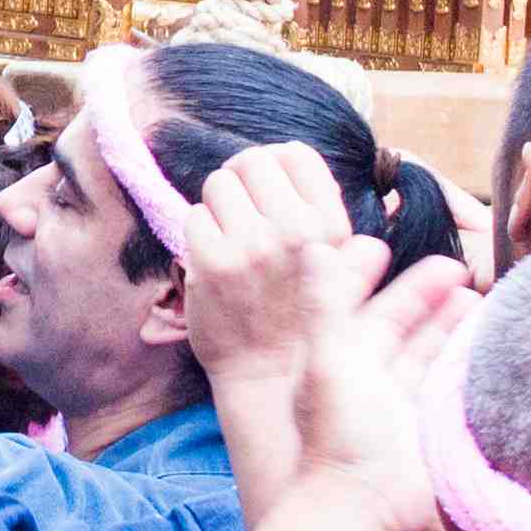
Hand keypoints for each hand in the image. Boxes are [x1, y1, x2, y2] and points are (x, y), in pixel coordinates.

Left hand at [173, 144, 365, 398]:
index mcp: (332, 226)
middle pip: (251, 160)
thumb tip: (292, 156)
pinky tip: (213, 259)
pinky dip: (199, 234)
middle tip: (241, 210)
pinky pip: (194, 216)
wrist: (270, 376)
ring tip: (229, 237)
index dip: (275, 163)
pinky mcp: (212, 263)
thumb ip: (322, 210)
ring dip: (218, 206)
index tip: (267, 187)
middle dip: (241, 180)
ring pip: (218, 184)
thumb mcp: (337, 263)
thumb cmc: (300, 315)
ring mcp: (253, 246)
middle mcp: (296, 231)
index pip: (295, 153)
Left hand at [291, 255, 474, 530]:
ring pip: (433, 352)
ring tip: (481, 299)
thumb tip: (311, 246)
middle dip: (428, 296)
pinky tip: (492, 340)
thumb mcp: (327, 358)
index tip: (388, 247)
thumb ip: (324, 303)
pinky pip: (456, 385)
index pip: (364, 307)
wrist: (366, 504)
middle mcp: (374, 377)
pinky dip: (472, 361)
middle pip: (405, 325)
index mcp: (343, 358)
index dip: (375, 277)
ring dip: (454, 324)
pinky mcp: (436, 425)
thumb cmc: (339, 431)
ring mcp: (407, 402)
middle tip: (459, 270)